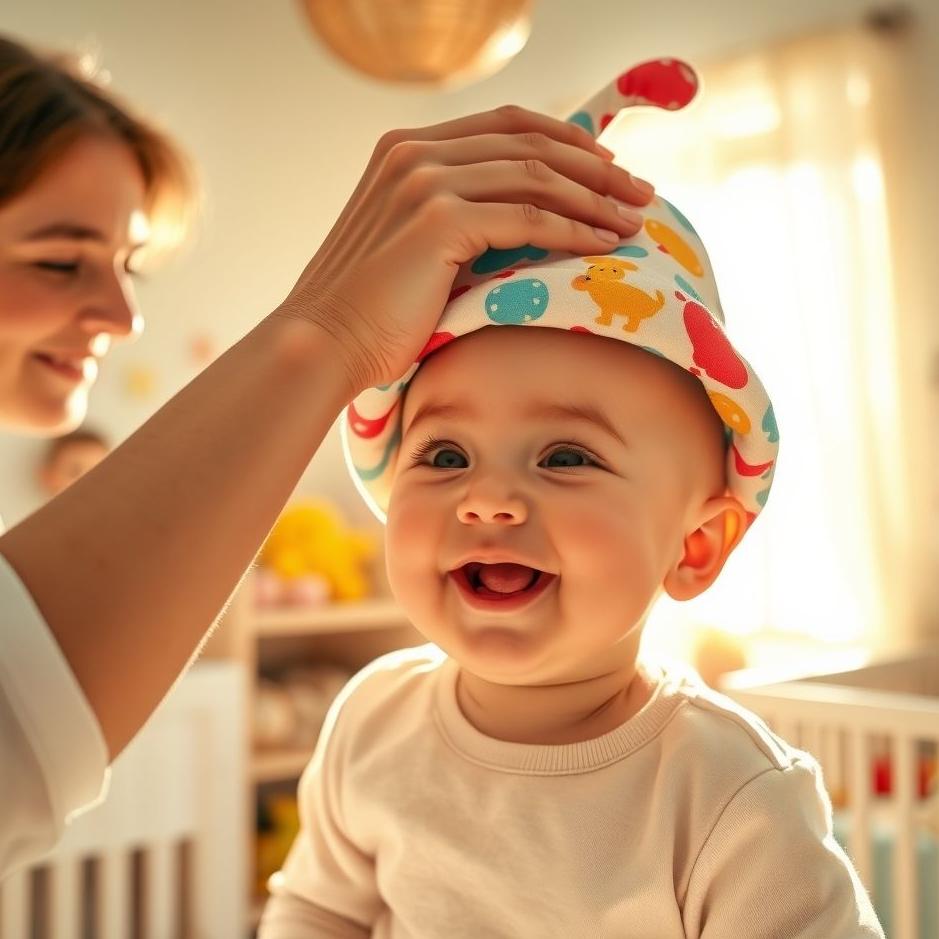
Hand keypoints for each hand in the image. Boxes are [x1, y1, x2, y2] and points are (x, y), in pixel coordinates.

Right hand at [275, 105, 653, 395]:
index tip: (606, 166)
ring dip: (594, 198)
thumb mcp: (410, 247)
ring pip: (535, 176)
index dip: (564, 140)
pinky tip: (602, 244)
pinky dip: (572, 229)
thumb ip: (453, 217)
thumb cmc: (368, 312)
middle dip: (594, 166)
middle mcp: (414, 153)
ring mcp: (424, 181)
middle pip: (529, 143)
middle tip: (638, 193)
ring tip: (633, 220)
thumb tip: (518, 223)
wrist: (323, 343)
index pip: (504, 126)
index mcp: (406, 150)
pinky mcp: (438, 219)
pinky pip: (527, 217)